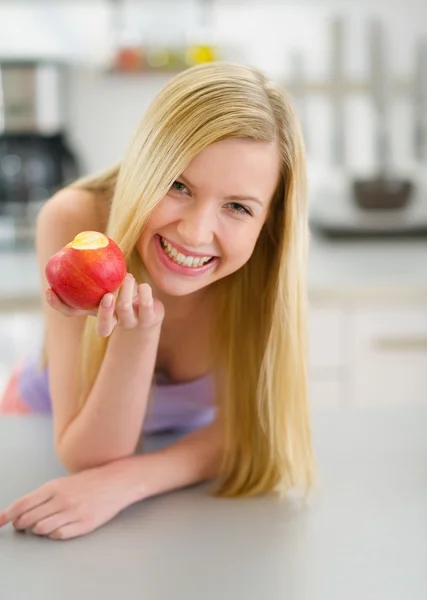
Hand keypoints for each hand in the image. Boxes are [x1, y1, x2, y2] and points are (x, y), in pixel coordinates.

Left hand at [0, 463, 135, 540]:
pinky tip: (58, 528)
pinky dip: (54, 534)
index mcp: (54, 487)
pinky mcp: (84, 525)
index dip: (7, 515)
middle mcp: (62, 500)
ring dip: (38, 529)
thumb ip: (43, 496)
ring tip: (44, 524)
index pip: (22, 504)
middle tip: (24, 524)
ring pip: (41, 529)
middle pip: (28, 519)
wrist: (117, 482)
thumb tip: (20, 510)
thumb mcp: (63, 482)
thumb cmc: (89, 481)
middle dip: (22, 524)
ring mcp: (73, 513)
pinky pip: (59, 535)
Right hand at [46, 273, 164, 337]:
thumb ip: (94, 265)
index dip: (58, 304)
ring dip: (127, 292)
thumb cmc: (123, 288)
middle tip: (107, 296)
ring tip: (129, 278)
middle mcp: (112, 322)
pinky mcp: (148, 321)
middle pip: (103, 328)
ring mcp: (130, 324)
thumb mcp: (108, 277)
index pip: (72, 312)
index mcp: (96, 312)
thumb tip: (80, 239)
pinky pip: (146, 309)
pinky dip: (145, 294)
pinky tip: (143, 285)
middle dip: (104, 313)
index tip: (49, 289)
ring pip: (125, 312)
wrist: (149, 310)